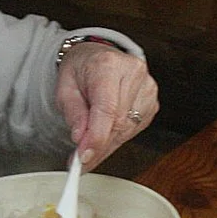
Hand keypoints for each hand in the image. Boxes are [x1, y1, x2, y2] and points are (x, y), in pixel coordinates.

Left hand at [56, 40, 158, 166]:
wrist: (97, 57)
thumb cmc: (82, 69)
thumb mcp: (64, 87)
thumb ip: (73, 113)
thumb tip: (80, 138)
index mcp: (108, 65)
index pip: (107, 108)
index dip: (96, 137)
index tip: (84, 156)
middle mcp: (133, 74)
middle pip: (118, 122)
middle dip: (98, 145)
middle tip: (80, 159)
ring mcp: (147, 88)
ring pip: (127, 130)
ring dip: (107, 143)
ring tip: (90, 144)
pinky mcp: (152, 103)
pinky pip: (134, 130)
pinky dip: (117, 137)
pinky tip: (106, 133)